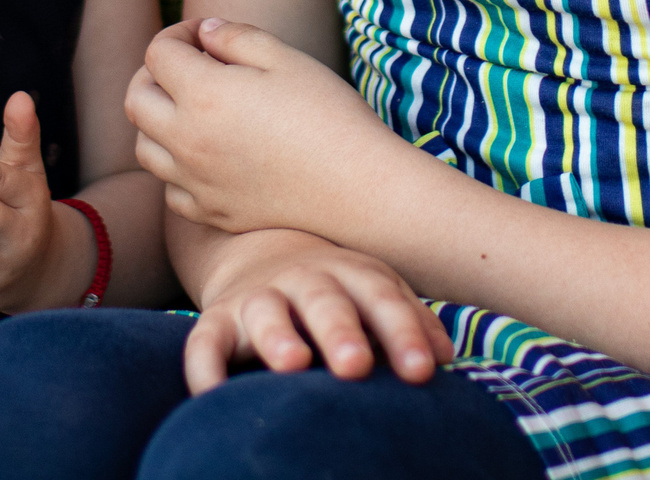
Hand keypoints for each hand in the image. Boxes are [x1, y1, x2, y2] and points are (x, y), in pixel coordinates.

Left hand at [128, 18, 406, 237]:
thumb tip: (204, 33)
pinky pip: (170, 190)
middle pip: (136, 100)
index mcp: (203, 95)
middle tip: (187, 66)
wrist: (358, 189)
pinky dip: (176, 168)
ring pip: (144, 147)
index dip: (178, 33)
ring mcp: (196, 182)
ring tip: (192, 110)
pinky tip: (206, 155)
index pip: (158, 53)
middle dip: (154, 74)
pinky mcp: (212, 213)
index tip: (205, 34)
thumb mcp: (286, 59)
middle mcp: (187, 140)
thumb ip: (236, 37)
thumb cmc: (329, 116)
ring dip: (157, 121)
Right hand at [182, 228, 453, 392]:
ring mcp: (259, 298)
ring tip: (293, 363)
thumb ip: (408, 322)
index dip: (402, 333)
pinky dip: (204, 366)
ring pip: (266, 313)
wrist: (265, 256)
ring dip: (278, 337)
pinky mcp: (218, 320)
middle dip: (341, 332)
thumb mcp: (375, 293)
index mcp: (353, 275)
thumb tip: (445, 356)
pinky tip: (211, 394)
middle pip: (325, 302)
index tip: (422, 370)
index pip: (382, 300)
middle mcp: (305, 281)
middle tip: (357, 364)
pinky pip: (205, 341)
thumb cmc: (339, 292)